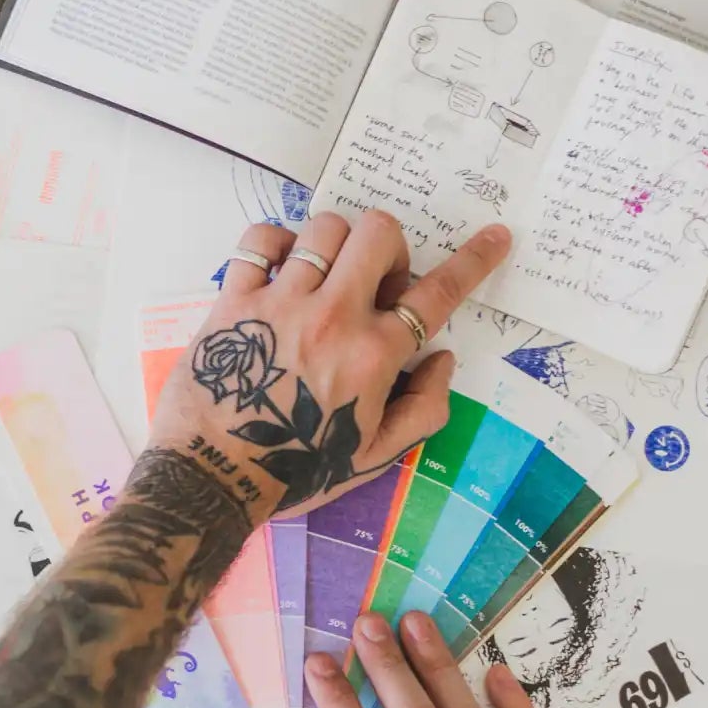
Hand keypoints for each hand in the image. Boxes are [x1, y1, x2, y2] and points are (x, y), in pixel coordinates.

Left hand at [144, 213, 511, 520]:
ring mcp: (281, 304)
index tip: (495, 236)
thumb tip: (442, 359)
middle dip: (390, 248)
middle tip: (375, 283)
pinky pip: (259, 241)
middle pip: (380, 234)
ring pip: (324, 229)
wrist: (212, 477)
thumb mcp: (375, 457)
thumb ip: (423, 409)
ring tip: (326, 277)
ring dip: (336, 244)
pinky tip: (281, 270)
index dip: (474, 259)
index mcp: (375, 355)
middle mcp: (333, 318)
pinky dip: (275, 243)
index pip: (438, 293)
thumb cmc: (295, 472)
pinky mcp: (233, 301)